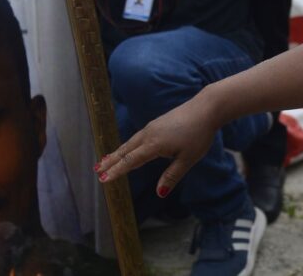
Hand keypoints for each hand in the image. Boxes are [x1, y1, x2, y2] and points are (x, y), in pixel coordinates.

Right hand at [94, 90, 223, 196]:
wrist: (206, 108)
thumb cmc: (199, 134)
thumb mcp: (188, 159)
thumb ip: (172, 175)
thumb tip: (160, 193)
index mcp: (154, 145)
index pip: (130, 160)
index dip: (116, 171)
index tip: (103, 179)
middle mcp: (149, 134)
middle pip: (125, 150)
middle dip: (111, 161)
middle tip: (97, 171)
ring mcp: (152, 127)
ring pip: (130, 142)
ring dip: (117, 152)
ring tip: (106, 160)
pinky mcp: (157, 123)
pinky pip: (137, 137)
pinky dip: (128, 145)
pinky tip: (128, 148)